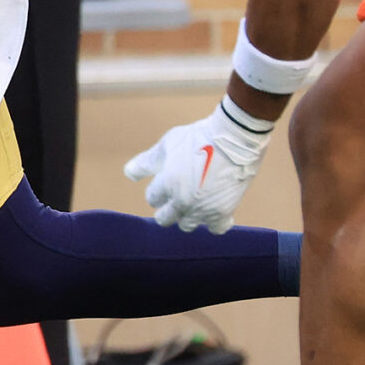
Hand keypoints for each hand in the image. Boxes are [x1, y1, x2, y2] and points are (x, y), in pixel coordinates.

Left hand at [122, 100, 271, 232]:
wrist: (235, 138)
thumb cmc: (199, 137)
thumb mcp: (169, 143)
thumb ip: (147, 162)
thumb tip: (129, 174)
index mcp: (167, 184)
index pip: (153, 199)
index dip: (158, 189)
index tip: (168, 179)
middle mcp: (183, 201)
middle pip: (165, 219)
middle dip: (167, 209)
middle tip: (177, 195)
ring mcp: (204, 209)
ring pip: (187, 225)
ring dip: (187, 215)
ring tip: (195, 200)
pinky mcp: (224, 211)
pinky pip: (216, 228)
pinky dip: (214, 222)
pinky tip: (213, 209)